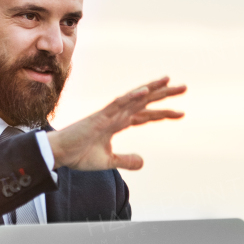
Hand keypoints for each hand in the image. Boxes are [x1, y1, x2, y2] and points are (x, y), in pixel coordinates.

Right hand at [46, 77, 185, 170]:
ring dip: (152, 89)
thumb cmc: (78, 154)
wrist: (59, 155)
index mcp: (118, 123)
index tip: (181, 113)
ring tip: (169, 80)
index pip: (145, 115)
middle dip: (164, 95)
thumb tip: (143, 162)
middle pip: (145, 102)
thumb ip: (125, 160)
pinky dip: (132, 97)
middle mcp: (116, 115)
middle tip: (184, 88)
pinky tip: (146, 91)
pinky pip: (118, 104)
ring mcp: (109, 114)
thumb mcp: (108, 161)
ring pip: (134, 98)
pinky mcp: (99, 117)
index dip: (163, 113)